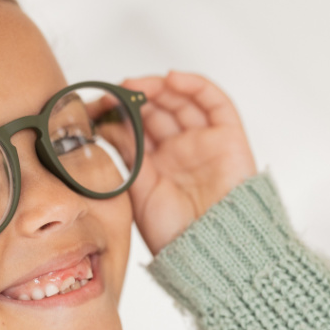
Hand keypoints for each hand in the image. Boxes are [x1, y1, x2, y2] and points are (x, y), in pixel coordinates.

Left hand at [123, 71, 256, 254]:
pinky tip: (172, 79)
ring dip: (161, 88)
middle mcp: (179, 152)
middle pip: (159, 110)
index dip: (122, 111)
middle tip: (119, 90)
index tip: (101, 101)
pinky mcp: (228, 138)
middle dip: (138, 97)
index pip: (138, 127)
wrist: (208, 250)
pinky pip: (215, 103)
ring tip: (139, 85)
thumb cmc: (173, 233)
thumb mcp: (139, 188)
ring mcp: (203, 143)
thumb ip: (127, 154)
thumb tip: (107, 123)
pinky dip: (195, 86)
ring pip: (183, 102)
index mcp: (155, 166)